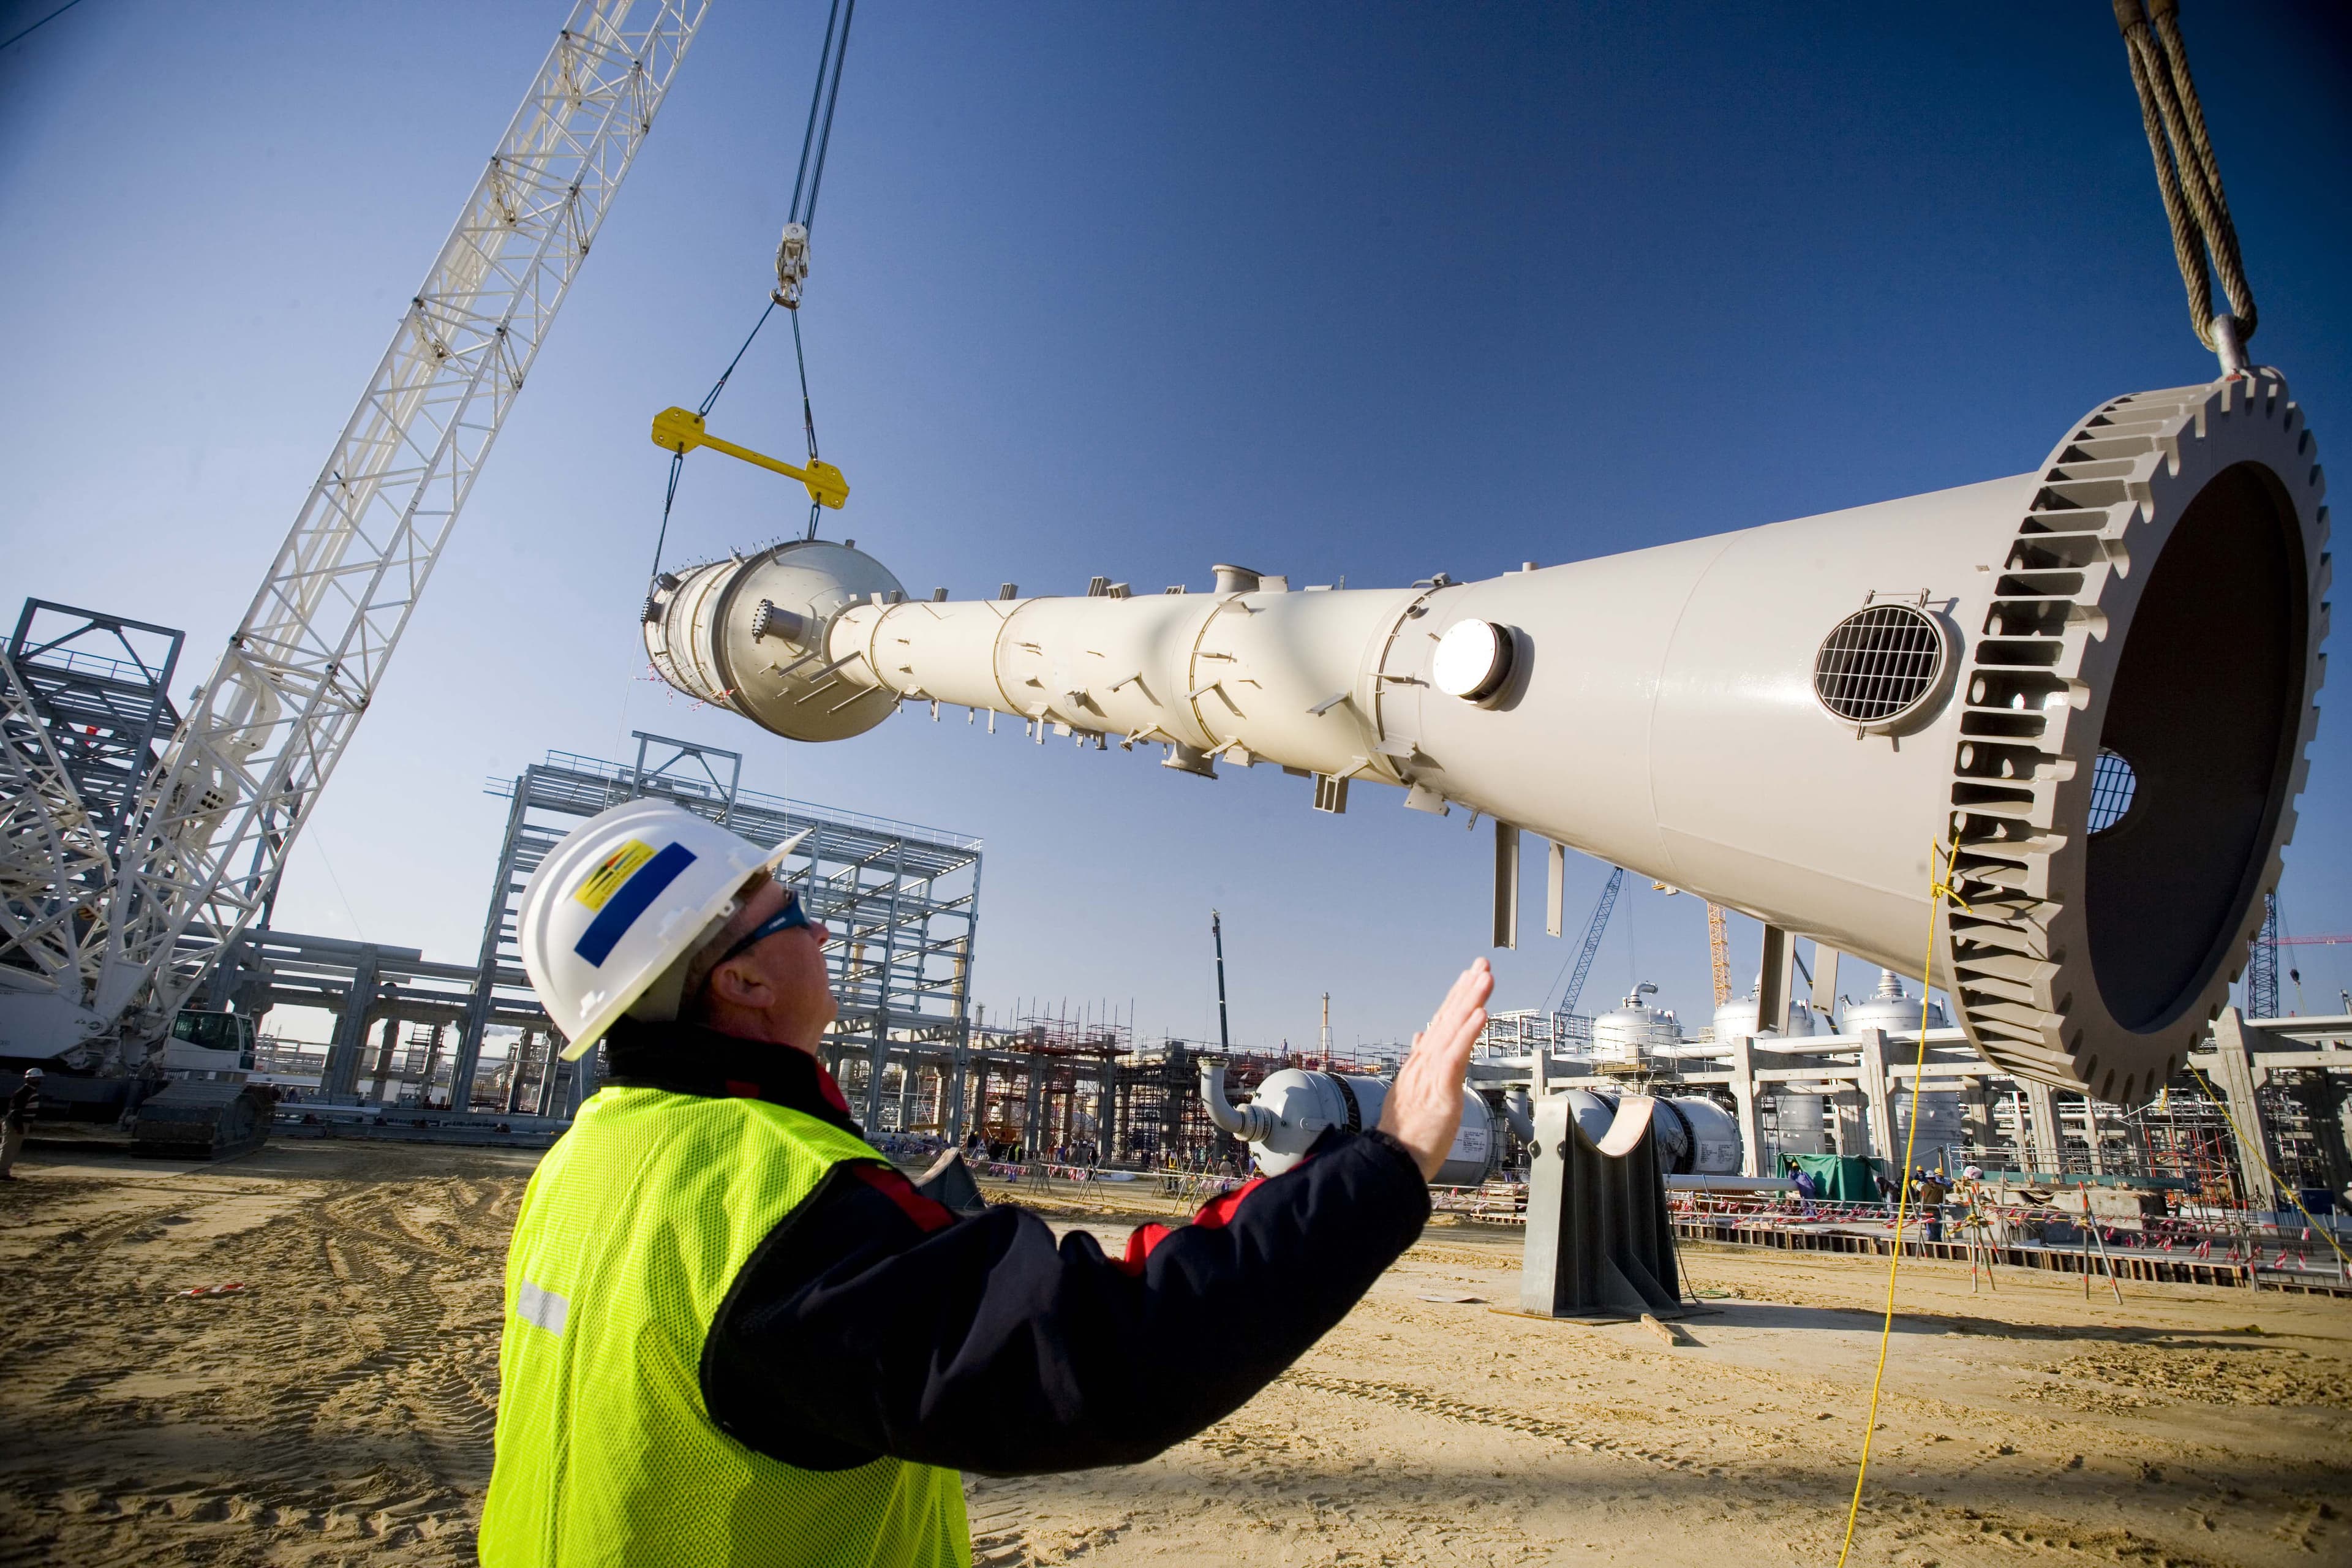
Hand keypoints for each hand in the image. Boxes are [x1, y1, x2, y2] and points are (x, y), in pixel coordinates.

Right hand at [1376, 958, 1492, 1181]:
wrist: (1392, 1161)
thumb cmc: (1405, 1133)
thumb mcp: (1410, 1091)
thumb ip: (1419, 1063)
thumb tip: (1421, 1036)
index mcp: (1420, 1065)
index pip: (1441, 1025)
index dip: (1456, 999)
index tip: (1469, 977)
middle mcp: (1424, 1063)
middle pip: (1448, 1019)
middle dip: (1466, 990)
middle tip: (1482, 964)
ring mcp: (1430, 1075)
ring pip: (1453, 1031)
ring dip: (1470, 1002)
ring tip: (1484, 977)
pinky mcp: (1440, 1090)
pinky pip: (1456, 1056)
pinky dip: (1468, 1033)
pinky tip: (1481, 1014)